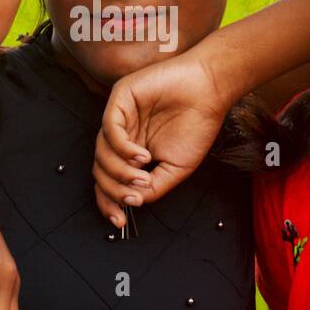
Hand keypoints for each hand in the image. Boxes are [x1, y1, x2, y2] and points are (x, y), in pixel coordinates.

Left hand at [93, 49, 235, 227]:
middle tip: (135, 196)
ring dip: (119, 171)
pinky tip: (141, 155)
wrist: (209, 90)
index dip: (109, 201)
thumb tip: (133, 203)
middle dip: (113, 190)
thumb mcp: (176, 168)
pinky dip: (122, 148)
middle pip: (100, 169)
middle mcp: (122, 135)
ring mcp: (120, 117)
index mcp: (133, 151)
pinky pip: (109, 129)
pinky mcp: (120, 99)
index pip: (109, 179)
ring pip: (101, 152)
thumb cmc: (196, 125)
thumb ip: (154, 187)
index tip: (119, 220)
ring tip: (143, 174)